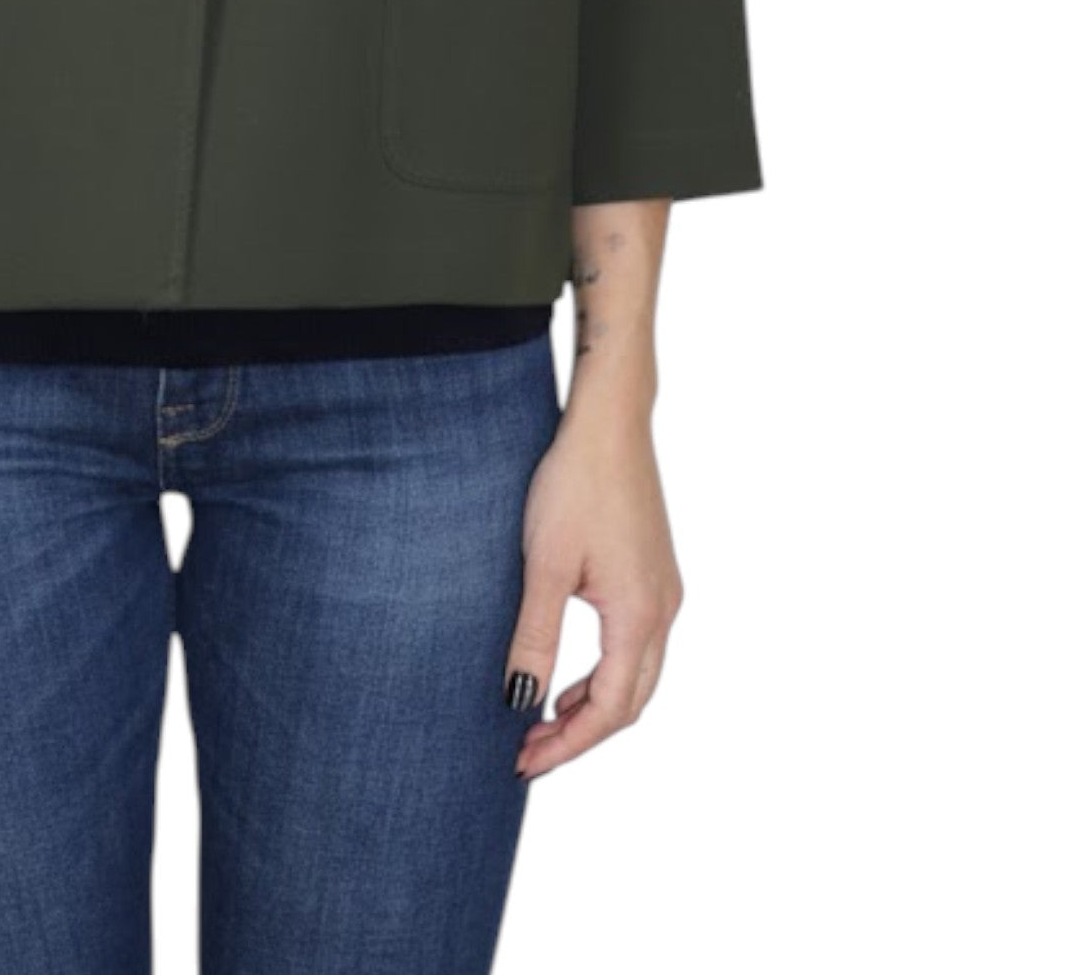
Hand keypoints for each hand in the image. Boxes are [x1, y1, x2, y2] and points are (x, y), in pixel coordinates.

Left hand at [505, 411, 683, 778]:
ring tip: (542, 719)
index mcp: (638, 614)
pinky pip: (637, 645)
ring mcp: (664, 591)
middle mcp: (663, 610)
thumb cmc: (575, 483)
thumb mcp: (545, 565)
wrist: (610, 422)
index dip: (566, 744)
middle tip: (528, 751)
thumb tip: (520, 701)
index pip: (608, 710)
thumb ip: (535, 637)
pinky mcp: (655, 573)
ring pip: (637, 675)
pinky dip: (605, 672)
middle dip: (580, 735)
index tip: (522, 762)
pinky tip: (570, 671)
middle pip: (630, 702)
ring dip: (594, 705)